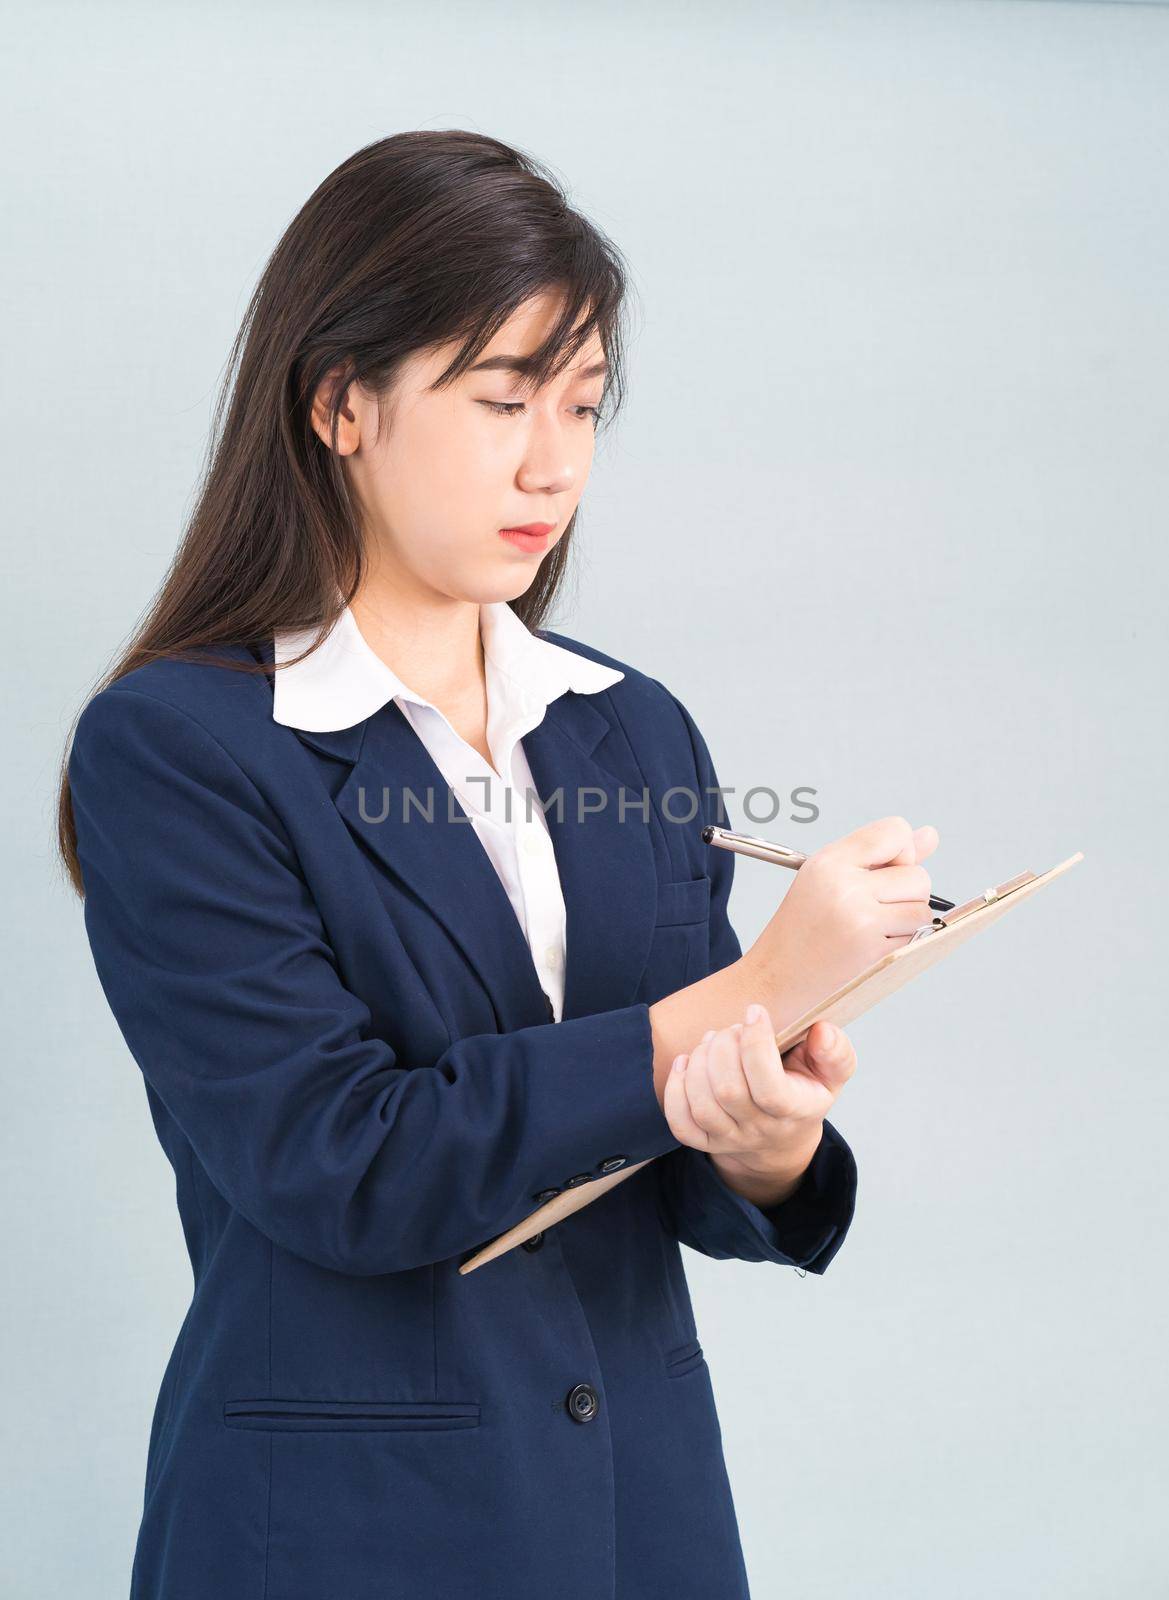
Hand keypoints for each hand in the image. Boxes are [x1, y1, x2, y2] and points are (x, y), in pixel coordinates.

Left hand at [662, 1002, 855, 1180]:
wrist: (782, 1137)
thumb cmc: (804, 1091)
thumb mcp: (832, 1072)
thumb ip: (835, 1051)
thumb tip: (821, 1032)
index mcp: (796, 1110)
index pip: (769, 1087)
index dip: (756, 1045)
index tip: (755, 1012)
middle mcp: (760, 1130)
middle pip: (728, 1091)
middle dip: (723, 1047)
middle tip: (732, 1028)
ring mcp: (730, 1139)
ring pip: (702, 1105)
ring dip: (700, 1061)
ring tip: (712, 1041)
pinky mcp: (705, 1141)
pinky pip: (680, 1123)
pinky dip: (675, 1088)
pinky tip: (685, 1063)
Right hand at [744, 814, 939, 1029]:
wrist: (775, 979)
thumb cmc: (803, 929)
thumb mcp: (830, 879)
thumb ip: (882, 856)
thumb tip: (931, 836)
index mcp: (830, 860)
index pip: (896, 831)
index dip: (902, 852)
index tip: (884, 873)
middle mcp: (844, 884)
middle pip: (918, 876)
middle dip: (906, 895)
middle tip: (871, 910)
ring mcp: (859, 917)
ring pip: (921, 908)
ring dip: (906, 922)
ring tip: (870, 930)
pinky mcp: (871, 948)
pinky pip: (915, 936)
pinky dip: (901, 944)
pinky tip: (870, 948)